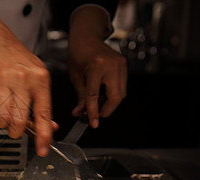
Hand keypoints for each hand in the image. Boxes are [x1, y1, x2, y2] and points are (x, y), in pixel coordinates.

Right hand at [0, 0, 56, 155]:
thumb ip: (43, 105)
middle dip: (15, 131)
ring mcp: (3, 77)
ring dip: (0, 122)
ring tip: (2, 112)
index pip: (44, 114)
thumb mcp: (38, 80)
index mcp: (40, 80)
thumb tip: (50, 128)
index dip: (43, 135)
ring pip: (1, 117)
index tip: (42, 150)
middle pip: (19, 120)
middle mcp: (23, 78)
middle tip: (14, 129)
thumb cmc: (19, 63)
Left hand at [68, 6, 127, 127]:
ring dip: (109, 103)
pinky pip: (121, 86)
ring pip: (121, 94)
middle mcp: (111, 65)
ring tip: (96, 104)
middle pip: (115, 97)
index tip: (92, 123)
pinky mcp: (124, 65)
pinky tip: (102, 95)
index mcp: (96, 66)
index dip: (93, 112)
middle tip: (94, 115)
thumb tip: (80, 113)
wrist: (87, 37)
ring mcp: (120, 65)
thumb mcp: (75, 76)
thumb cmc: (78, 53)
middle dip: (105, 110)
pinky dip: (112, 94)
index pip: (94, 96)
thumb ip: (80, 96)